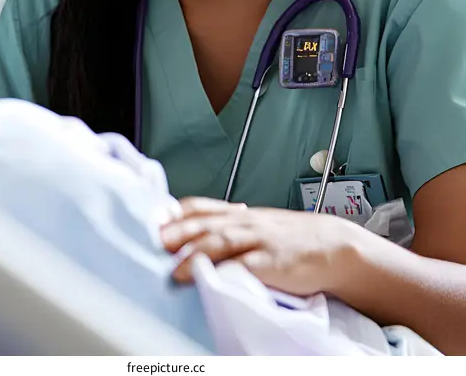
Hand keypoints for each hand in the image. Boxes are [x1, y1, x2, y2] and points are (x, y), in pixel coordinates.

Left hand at [161, 197, 366, 297]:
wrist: (333, 246)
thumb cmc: (289, 239)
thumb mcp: (255, 226)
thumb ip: (226, 228)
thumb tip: (187, 236)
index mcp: (238, 214)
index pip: (199, 207)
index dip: (175, 213)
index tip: (152, 221)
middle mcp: (245, 222)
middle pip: (205, 223)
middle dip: (178, 232)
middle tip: (155, 241)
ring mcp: (260, 240)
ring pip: (222, 242)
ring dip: (196, 254)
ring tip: (175, 269)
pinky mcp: (274, 262)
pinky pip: (249, 266)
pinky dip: (230, 272)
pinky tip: (215, 279)